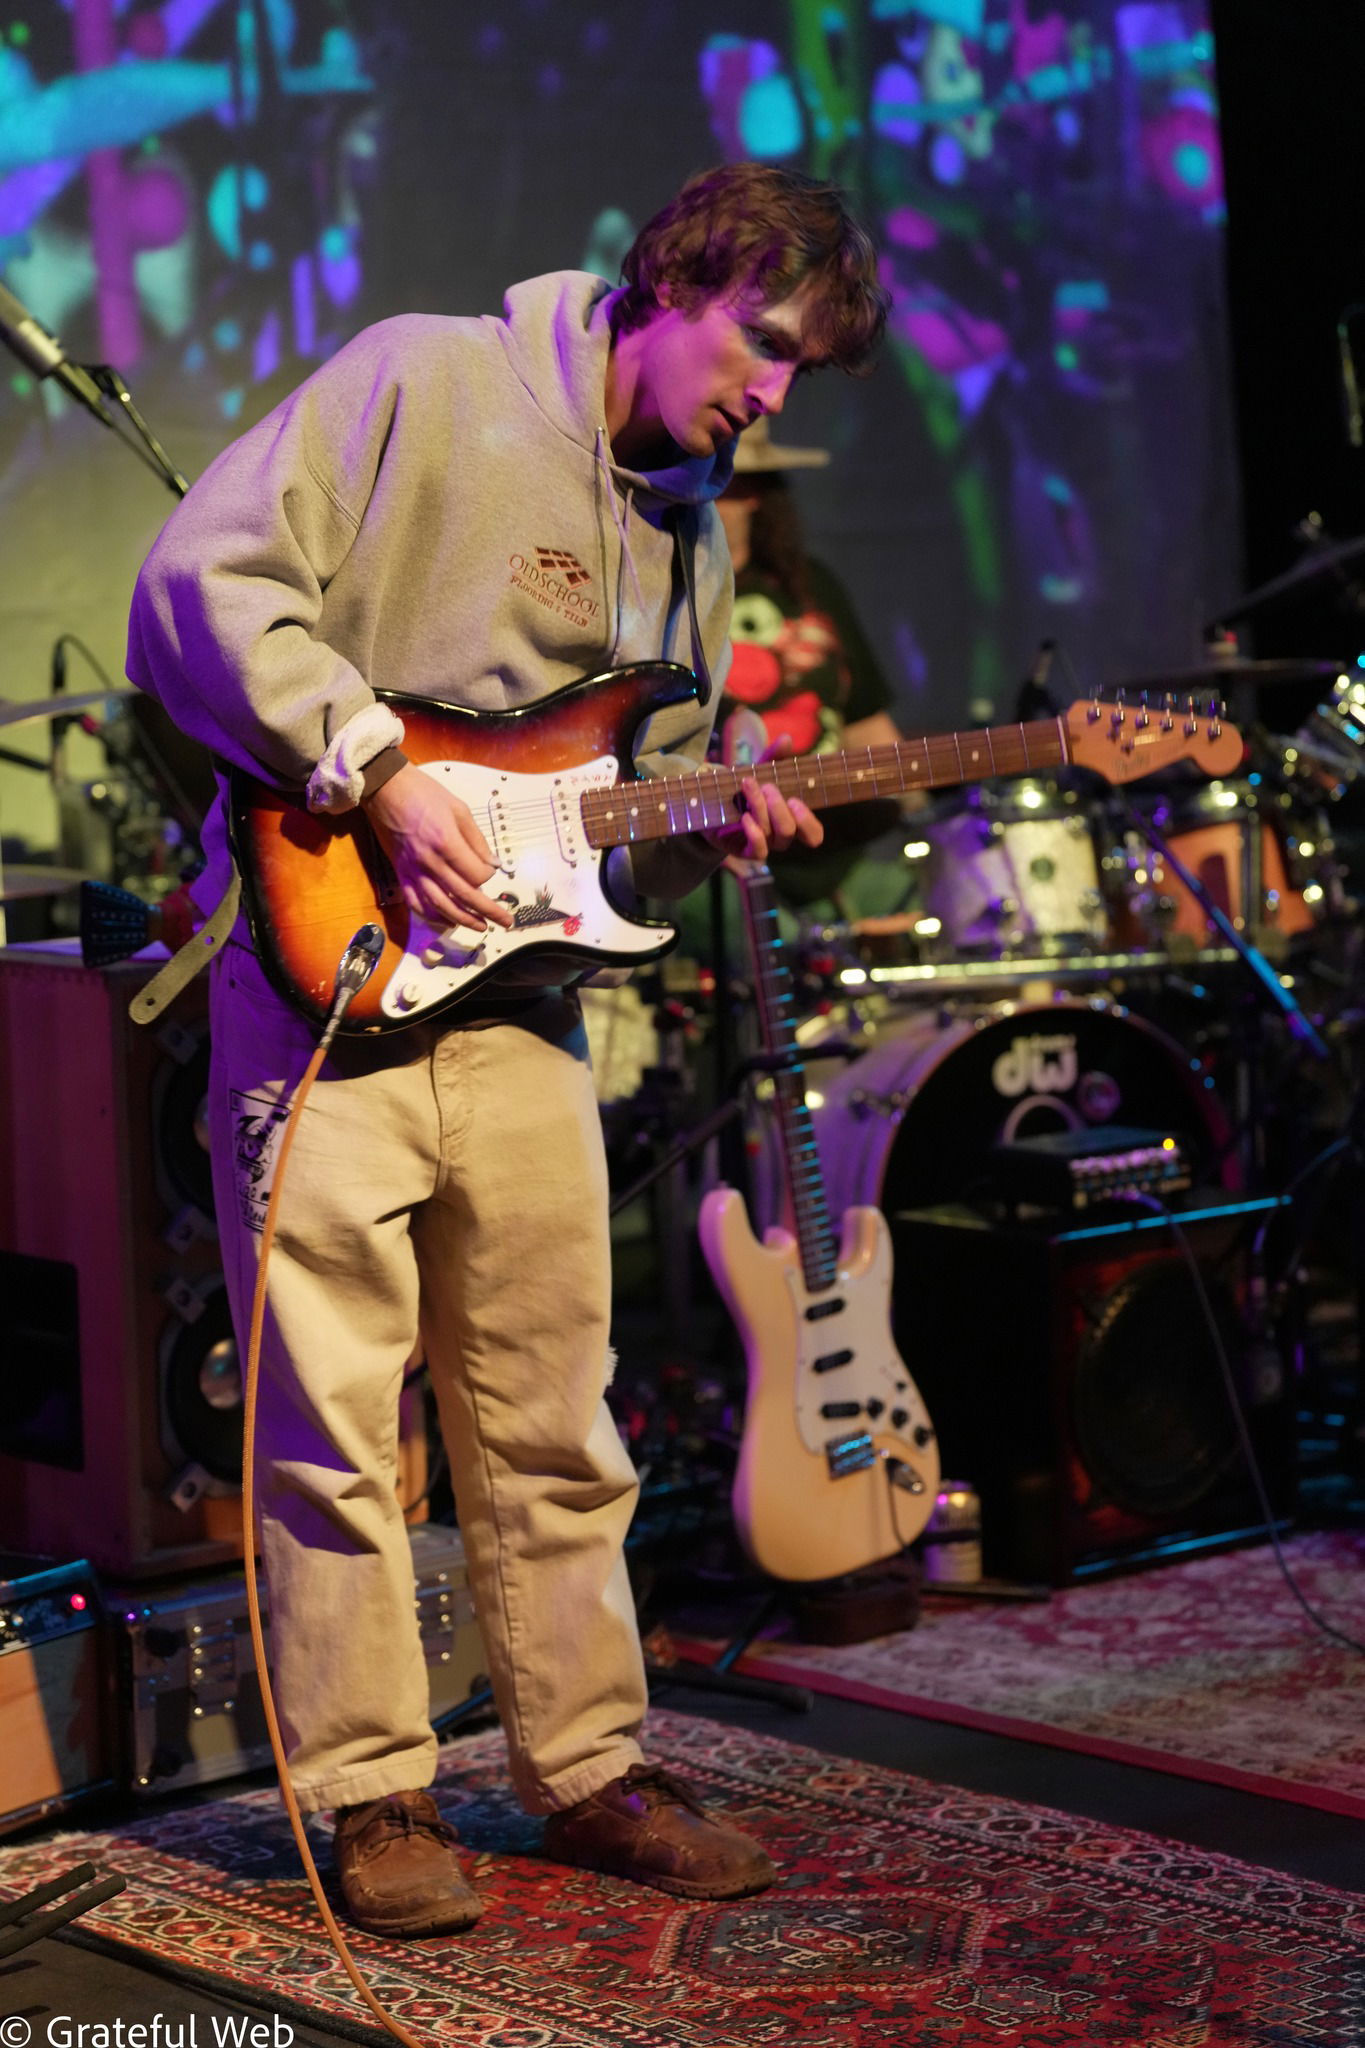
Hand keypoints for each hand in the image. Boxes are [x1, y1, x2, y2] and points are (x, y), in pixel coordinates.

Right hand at [363, 763, 513, 932]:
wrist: (384, 789)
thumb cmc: (422, 793)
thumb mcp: (458, 809)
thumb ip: (477, 840)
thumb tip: (493, 864)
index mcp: (446, 842)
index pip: (476, 874)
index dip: (489, 877)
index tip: (491, 871)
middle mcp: (430, 861)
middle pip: (464, 895)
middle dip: (488, 911)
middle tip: (504, 921)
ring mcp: (413, 870)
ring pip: (441, 905)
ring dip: (463, 920)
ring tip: (480, 926)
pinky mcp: (401, 874)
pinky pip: (416, 903)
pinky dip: (432, 916)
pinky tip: (446, 921)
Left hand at [705, 737, 823, 862]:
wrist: (709, 806)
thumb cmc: (741, 790)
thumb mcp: (758, 771)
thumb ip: (773, 758)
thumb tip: (787, 739)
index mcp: (791, 820)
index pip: (814, 835)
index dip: (808, 822)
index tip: (795, 800)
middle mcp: (780, 836)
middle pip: (791, 831)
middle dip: (780, 808)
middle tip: (767, 786)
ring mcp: (764, 845)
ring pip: (773, 834)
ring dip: (762, 808)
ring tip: (749, 786)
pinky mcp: (746, 852)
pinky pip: (759, 850)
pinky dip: (754, 832)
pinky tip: (745, 818)